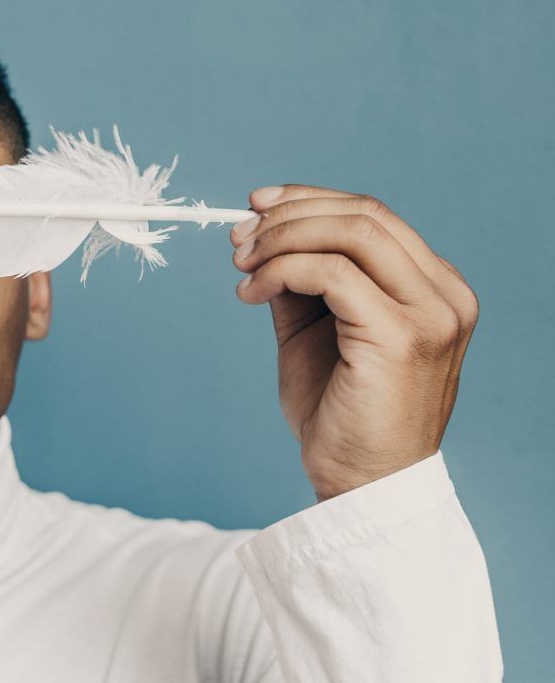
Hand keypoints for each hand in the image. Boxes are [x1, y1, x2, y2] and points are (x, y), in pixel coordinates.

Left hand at [230, 185, 478, 501]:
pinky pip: (332, 274)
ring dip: (281, 240)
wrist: (359, 483)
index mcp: (434, 287)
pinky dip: (280, 271)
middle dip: (289, 215)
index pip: (373, 215)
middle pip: (365, 213)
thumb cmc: (339, 412)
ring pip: (351, 233)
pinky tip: (250, 294)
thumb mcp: (314, 330)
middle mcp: (444, 295)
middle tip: (238, 237)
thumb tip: (261, 233)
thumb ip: (301, 280)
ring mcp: (430, 315)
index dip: (309, 199)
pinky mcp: (401, 338)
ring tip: (241, 266)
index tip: (255, 205)